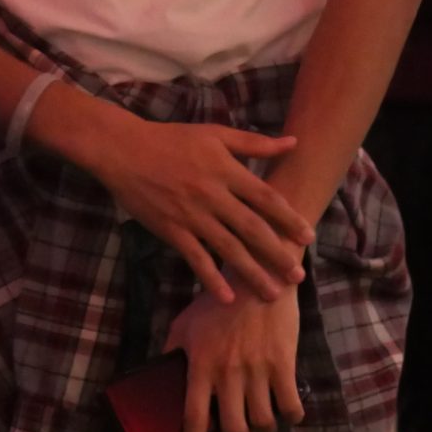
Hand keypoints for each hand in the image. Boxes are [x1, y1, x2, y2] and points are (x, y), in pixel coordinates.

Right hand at [93, 110, 311, 305]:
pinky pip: (195, 258)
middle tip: (298, 276)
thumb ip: (254, 143)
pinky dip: (211, 278)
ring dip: (252, 273)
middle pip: (253, 229)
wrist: (123, 149)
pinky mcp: (171, 230)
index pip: (265, 198)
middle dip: (278, 254)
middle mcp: (213, 196)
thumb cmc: (171, 139)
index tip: (308, 238)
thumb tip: (293, 143)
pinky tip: (226, 297)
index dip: (288, 219)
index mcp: (225, 171)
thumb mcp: (214, 134)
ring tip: (272, 293)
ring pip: (229, 249)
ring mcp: (191, 215)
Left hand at [165, 289, 302, 431]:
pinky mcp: (283, 365)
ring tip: (259, 421)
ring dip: (261, 429)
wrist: (257, 278)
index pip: (194, 419)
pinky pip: (290, 407)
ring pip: (263, 422)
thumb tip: (158, 374)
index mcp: (200, 365)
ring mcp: (258, 371)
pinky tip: (286, 412)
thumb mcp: (185, 324)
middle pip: (233, 430)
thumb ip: (171, 351)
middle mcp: (228, 374)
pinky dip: (290, 416)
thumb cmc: (217, 303)